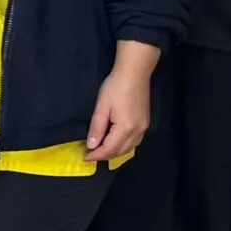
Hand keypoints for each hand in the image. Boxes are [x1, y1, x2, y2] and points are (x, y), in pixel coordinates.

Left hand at [85, 47, 158, 161]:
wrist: (134, 74)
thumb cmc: (115, 87)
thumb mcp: (101, 107)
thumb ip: (97, 128)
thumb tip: (91, 145)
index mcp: (125, 128)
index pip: (109, 149)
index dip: (96, 155)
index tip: (85, 157)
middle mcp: (137, 131)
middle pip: (120, 151)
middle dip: (105, 155)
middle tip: (90, 154)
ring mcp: (144, 127)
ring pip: (129, 148)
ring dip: (115, 152)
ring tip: (101, 151)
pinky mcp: (145, 122)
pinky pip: (135, 141)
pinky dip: (124, 146)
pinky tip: (116, 143)